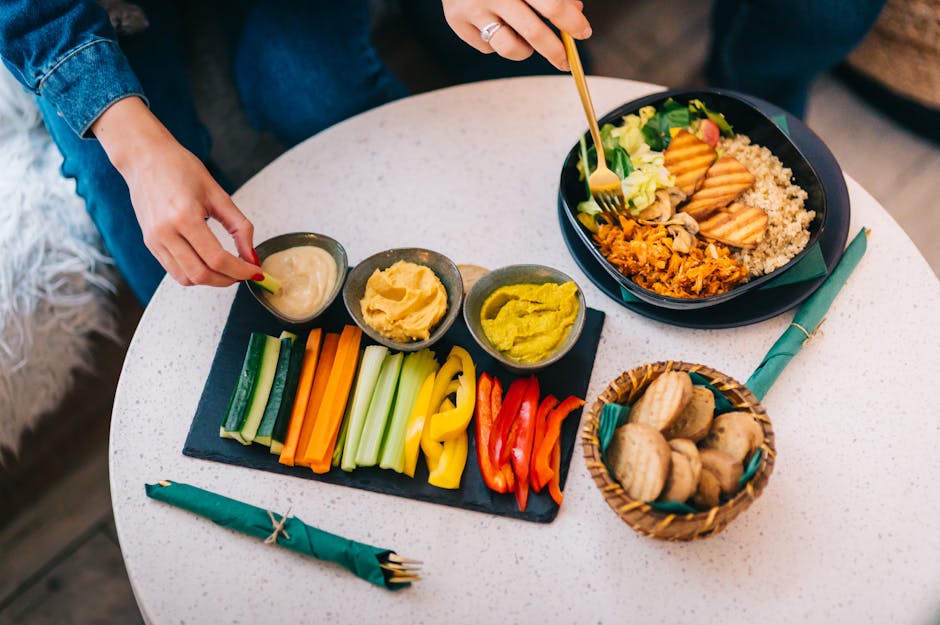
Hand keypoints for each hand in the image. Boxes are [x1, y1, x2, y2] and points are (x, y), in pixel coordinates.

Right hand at [92, 97, 261, 287]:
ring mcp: (154, 240)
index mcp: (184, 216)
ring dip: (211, 280)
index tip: (255, 271)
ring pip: (186, 278)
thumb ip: (240, 227)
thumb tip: (251, 256)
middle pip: (201, 274)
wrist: (144, 158)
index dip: (240, 270)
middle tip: (244, 273)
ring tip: (229, 270)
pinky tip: (209, 264)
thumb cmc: (180, 168)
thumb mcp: (218, 194)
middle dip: (228, 280)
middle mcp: (165, 232)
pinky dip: (195, 274)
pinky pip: (174, 270)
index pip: (217, 258)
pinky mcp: (149, 243)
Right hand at [442, 0, 590, 70]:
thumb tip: (575, 12)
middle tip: (564, 60)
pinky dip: (497, 42)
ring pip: (509, 48)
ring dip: (525, 51)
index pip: (553, 6)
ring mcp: (472, 9)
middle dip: (555, 51)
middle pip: (533, 33)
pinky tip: (495, 25)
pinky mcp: (456, 22)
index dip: (572, 23)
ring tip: (526, 41)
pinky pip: (487, 46)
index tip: (583, 32)